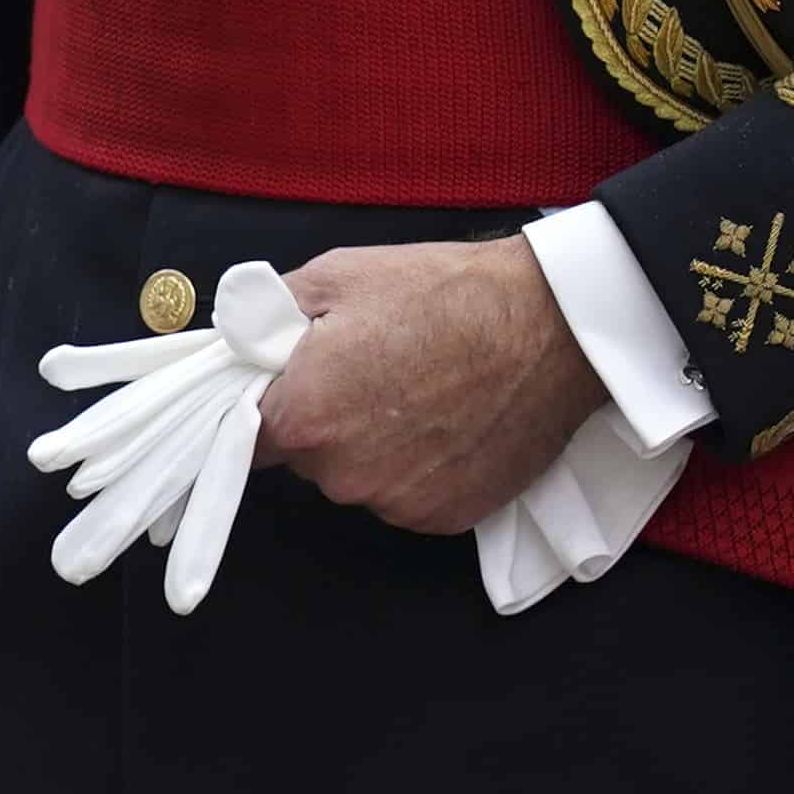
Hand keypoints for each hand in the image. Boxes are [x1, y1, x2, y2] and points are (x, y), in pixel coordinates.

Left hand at [253, 235, 604, 536]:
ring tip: (426, 391)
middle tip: (377, 370)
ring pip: (361, 480)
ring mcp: (396, 503)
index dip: (272, 402)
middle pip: (309, 459)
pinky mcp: (445, 518)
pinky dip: (424, 468)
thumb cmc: (450, 293)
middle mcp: (342, 476)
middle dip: (329, 420)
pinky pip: (411, 496)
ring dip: (378, 447)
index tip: (299, 381)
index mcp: (304, 415)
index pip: (246, 433)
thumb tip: (238, 342)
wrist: (555, 326)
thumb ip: (269, 316)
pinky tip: (454, 422)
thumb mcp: (342, 275)